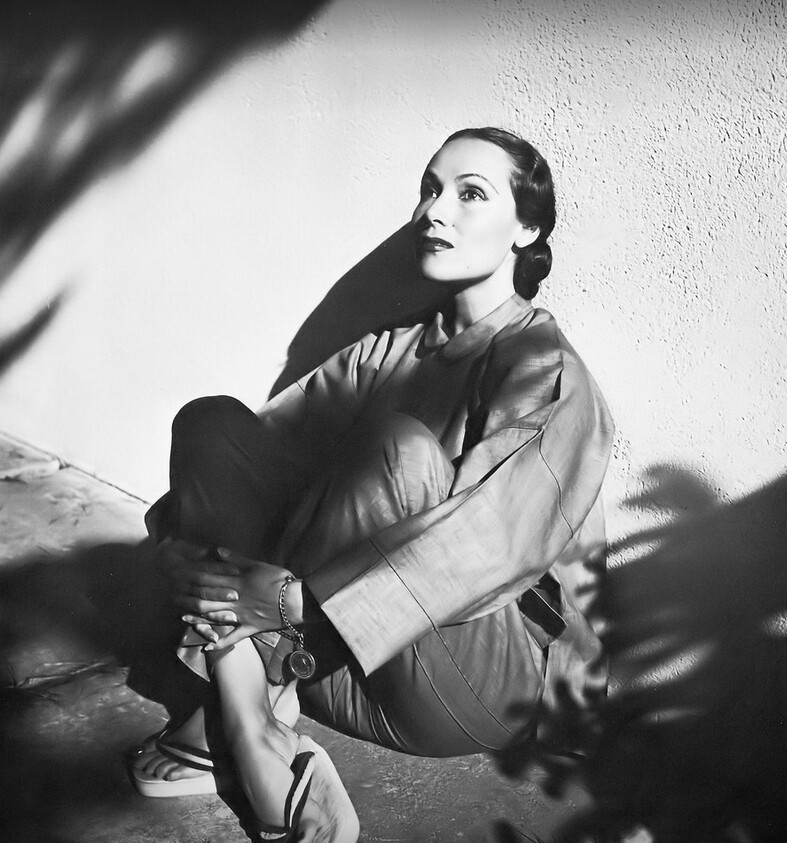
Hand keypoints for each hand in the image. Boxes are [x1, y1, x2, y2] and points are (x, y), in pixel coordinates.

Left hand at [173, 546, 302, 651]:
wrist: (295, 600)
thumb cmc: (278, 579)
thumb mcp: (257, 565)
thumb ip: (236, 560)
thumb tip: (216, 552)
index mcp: (235, 583)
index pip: (208, 579)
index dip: (190, 577)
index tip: (176, 574)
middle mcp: (233, 601)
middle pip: (206, 599)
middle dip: (188, 597)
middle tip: (173, 595)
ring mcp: (240, 616)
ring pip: (214, 618)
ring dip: (197, 618)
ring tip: (182, 617)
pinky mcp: (249, 628)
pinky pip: (233, 637)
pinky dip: (220, 643)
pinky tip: (207, 648)